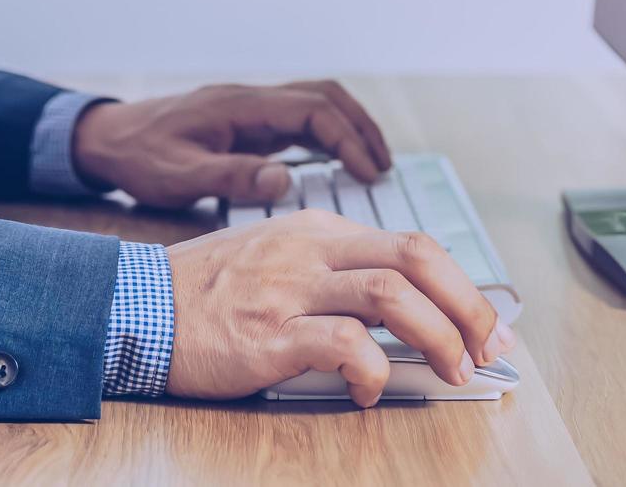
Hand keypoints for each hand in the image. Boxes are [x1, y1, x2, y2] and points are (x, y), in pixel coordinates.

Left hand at [71, 81, 391, 207]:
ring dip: (347, 128)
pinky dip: (325, 136)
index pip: (312, 110)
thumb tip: (285, 180)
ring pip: (314, 104)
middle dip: (360, 127)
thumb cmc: (138, 158)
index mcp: (239, 107)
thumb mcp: (179, 176)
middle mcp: (250, 101)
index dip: (349, 139)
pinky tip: (335, 164)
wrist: (105, 140)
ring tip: (371, 165)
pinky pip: (297, 120)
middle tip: (383, 167)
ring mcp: (248, 109)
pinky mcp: (244, 123)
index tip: (371, 172)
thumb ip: (230, 177)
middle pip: (323, 97)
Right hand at [164, 210, 515, 406]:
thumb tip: (399, 307)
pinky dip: (375, 372)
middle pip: (416, 257)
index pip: (410, 244)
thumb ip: (328, 269)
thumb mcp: (272, 256)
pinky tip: (371, 392)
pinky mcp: (270, 335)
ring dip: (439, 337)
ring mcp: (289, 290)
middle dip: (468, 303)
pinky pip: (345, 344)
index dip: (461, 285)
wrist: (136, 306)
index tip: (484, 323)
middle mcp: (309, 251)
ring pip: (392, 297)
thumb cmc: (203, 292)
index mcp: (316, 231)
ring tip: (452, 370)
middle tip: (489, 344)